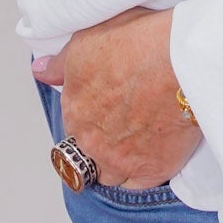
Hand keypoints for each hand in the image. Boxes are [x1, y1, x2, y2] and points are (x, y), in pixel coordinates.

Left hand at [34, 7, 201, 189]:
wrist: (182, 60)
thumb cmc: (140, 43)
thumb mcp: (88, 39)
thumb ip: (61, 64)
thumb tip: (40, 72)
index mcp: (73, 107)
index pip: (74, 122)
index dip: (91, 115)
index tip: (108, 106)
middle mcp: (90, 138)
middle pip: (89, 151)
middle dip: (103, 140)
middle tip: (127, 121)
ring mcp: (118, 159)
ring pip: (110, 173)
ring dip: (118, 161)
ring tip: (139, 141)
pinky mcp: (150, 170)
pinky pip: (137, 183)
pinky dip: (143, 173)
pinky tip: (153, 154)